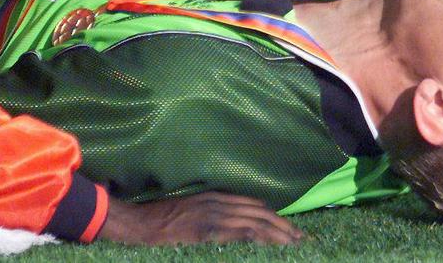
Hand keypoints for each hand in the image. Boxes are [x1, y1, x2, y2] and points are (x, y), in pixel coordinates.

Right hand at [97, 192, 302, 245]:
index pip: (252, 204)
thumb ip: (210, 213)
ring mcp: (214, 216)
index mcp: (214, 196)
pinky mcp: (209, 230)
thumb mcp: (188, 209)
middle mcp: (218, 202)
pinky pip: (242, 233)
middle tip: (300, 238)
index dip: (273, 215)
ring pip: (256, 222)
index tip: (288, 227)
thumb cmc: (160, 218)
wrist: (141, 222)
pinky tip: (273, 245)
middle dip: (283, 225)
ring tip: (295, 243)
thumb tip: (230, 225)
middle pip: (259, 212)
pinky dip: (261, 238)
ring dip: (278, 233)